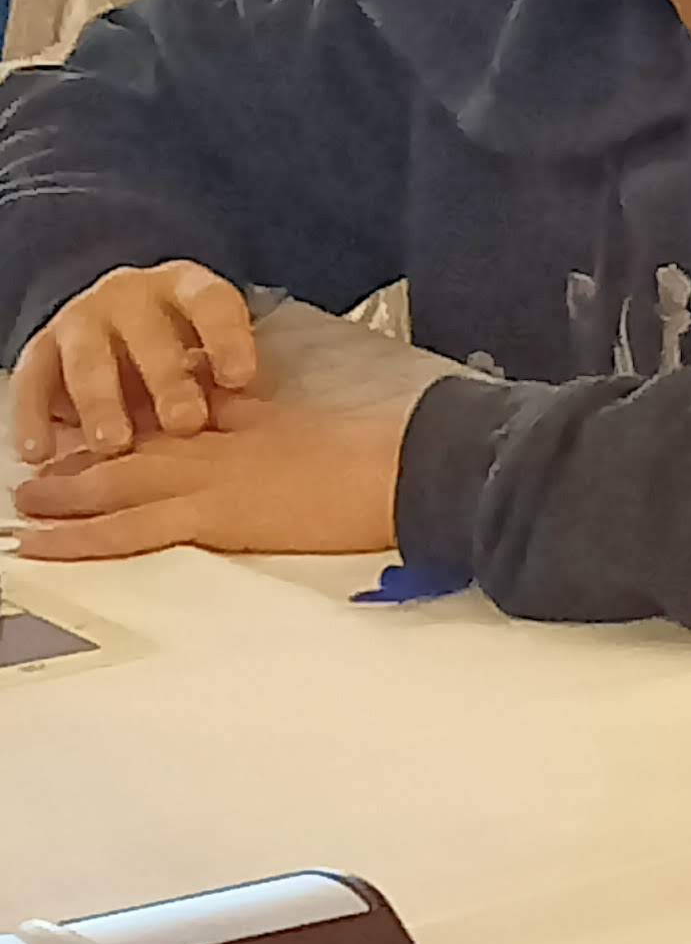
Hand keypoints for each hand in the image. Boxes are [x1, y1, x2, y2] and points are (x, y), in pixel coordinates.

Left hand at [10, 396, 413, 561]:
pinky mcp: (213, 516)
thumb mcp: (298, 419)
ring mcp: (205, 480)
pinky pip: (131, 529)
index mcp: (231, 423)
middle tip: (32, 479)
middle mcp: (207, 447)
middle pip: (124, 454)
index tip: (80, 440)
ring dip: (62, 498)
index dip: (114, 432)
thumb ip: (249, 410)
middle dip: (74, 466)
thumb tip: (215, 399)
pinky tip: (46, 544)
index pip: (158, 424)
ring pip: (113, 487)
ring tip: (24, 509)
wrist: (400, 472)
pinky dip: (82, 537)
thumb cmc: (368, 454)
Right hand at [11, 263, 260, 464]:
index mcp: (186, 287)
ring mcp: (82, 317)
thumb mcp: (216, 347)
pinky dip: (33, 417)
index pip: (212, 304)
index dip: (227, 338)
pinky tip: (39, 452)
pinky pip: (33, 380)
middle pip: (148, 335)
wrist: (121, 315)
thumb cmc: (189, 344)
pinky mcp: (43, 346)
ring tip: (114, 445)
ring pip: (88, 358)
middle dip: (166, 380)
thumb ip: (229, 374)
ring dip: (101, 403)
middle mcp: (131, 295)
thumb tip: (260, 422)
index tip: (241, 378)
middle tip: (184, 423)